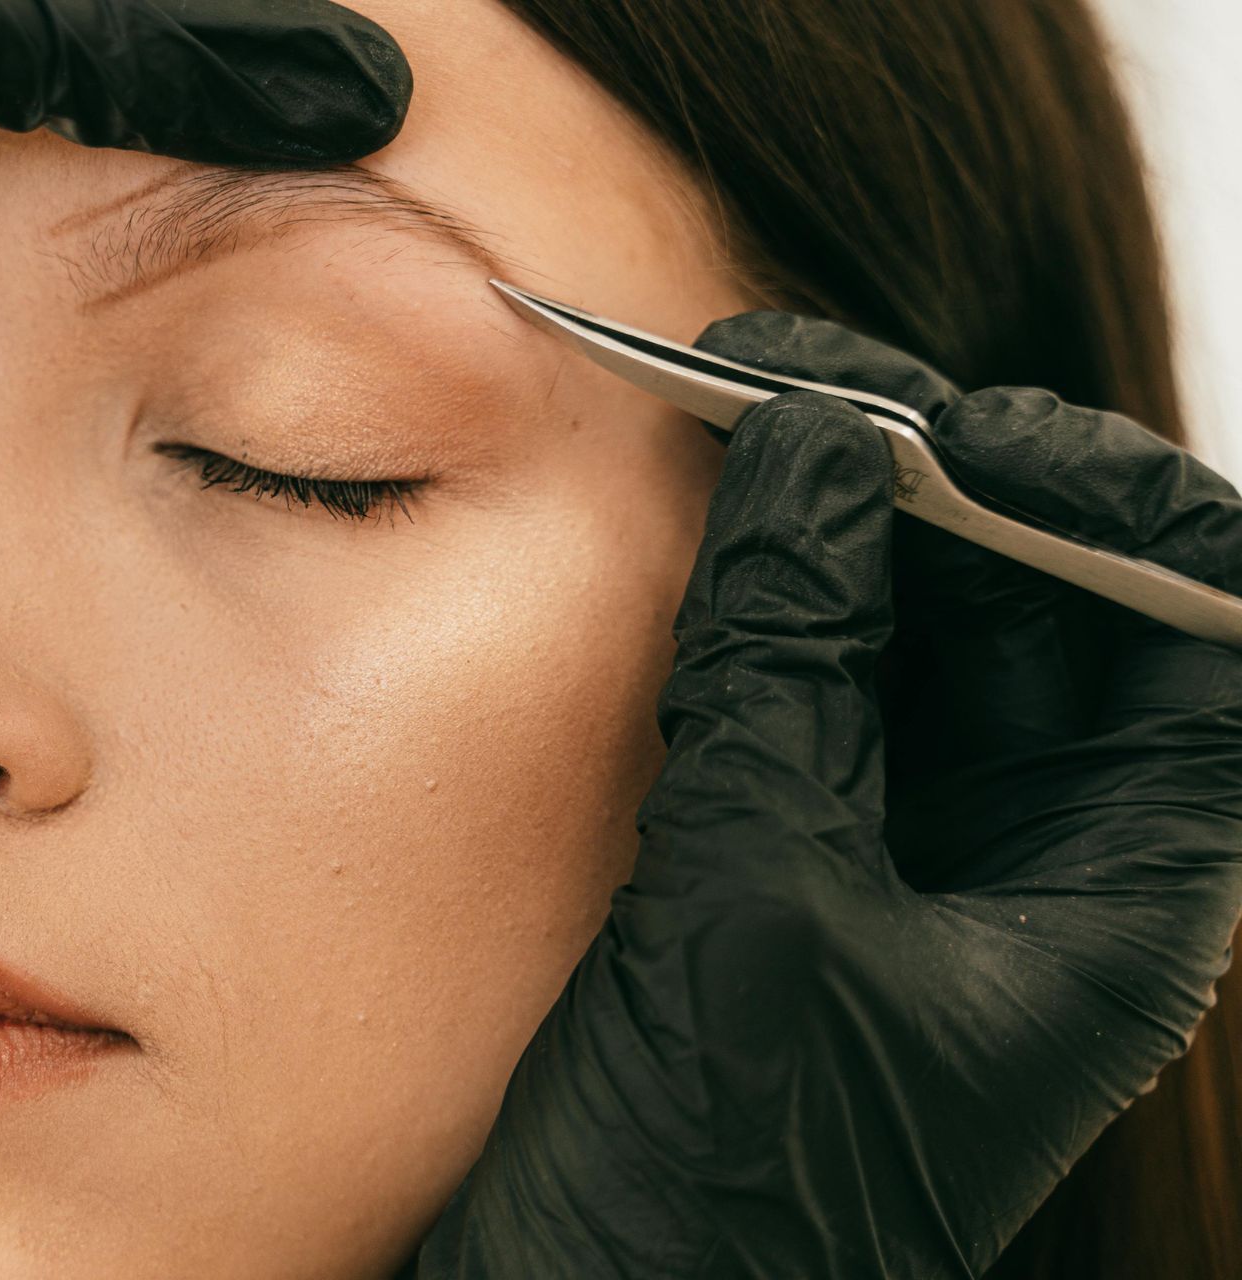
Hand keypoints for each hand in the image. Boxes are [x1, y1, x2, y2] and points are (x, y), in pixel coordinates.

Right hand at [402, 314, 1241, 1276]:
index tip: (961, 432)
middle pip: (1042, 604)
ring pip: (915, 625)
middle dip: (932, 478)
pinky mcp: (796, 842)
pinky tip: (699, 517)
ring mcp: (910, 848)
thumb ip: (789, 664)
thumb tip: (808, 452)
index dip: (1110, 506)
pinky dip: (760, 585)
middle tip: (790, 381)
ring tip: (732, 411)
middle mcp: (1034, 861)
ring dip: (834, 514)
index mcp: (1117, 901)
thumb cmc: (717, 1188)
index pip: (1194, 635)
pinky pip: (811, 671)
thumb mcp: (759, 903)